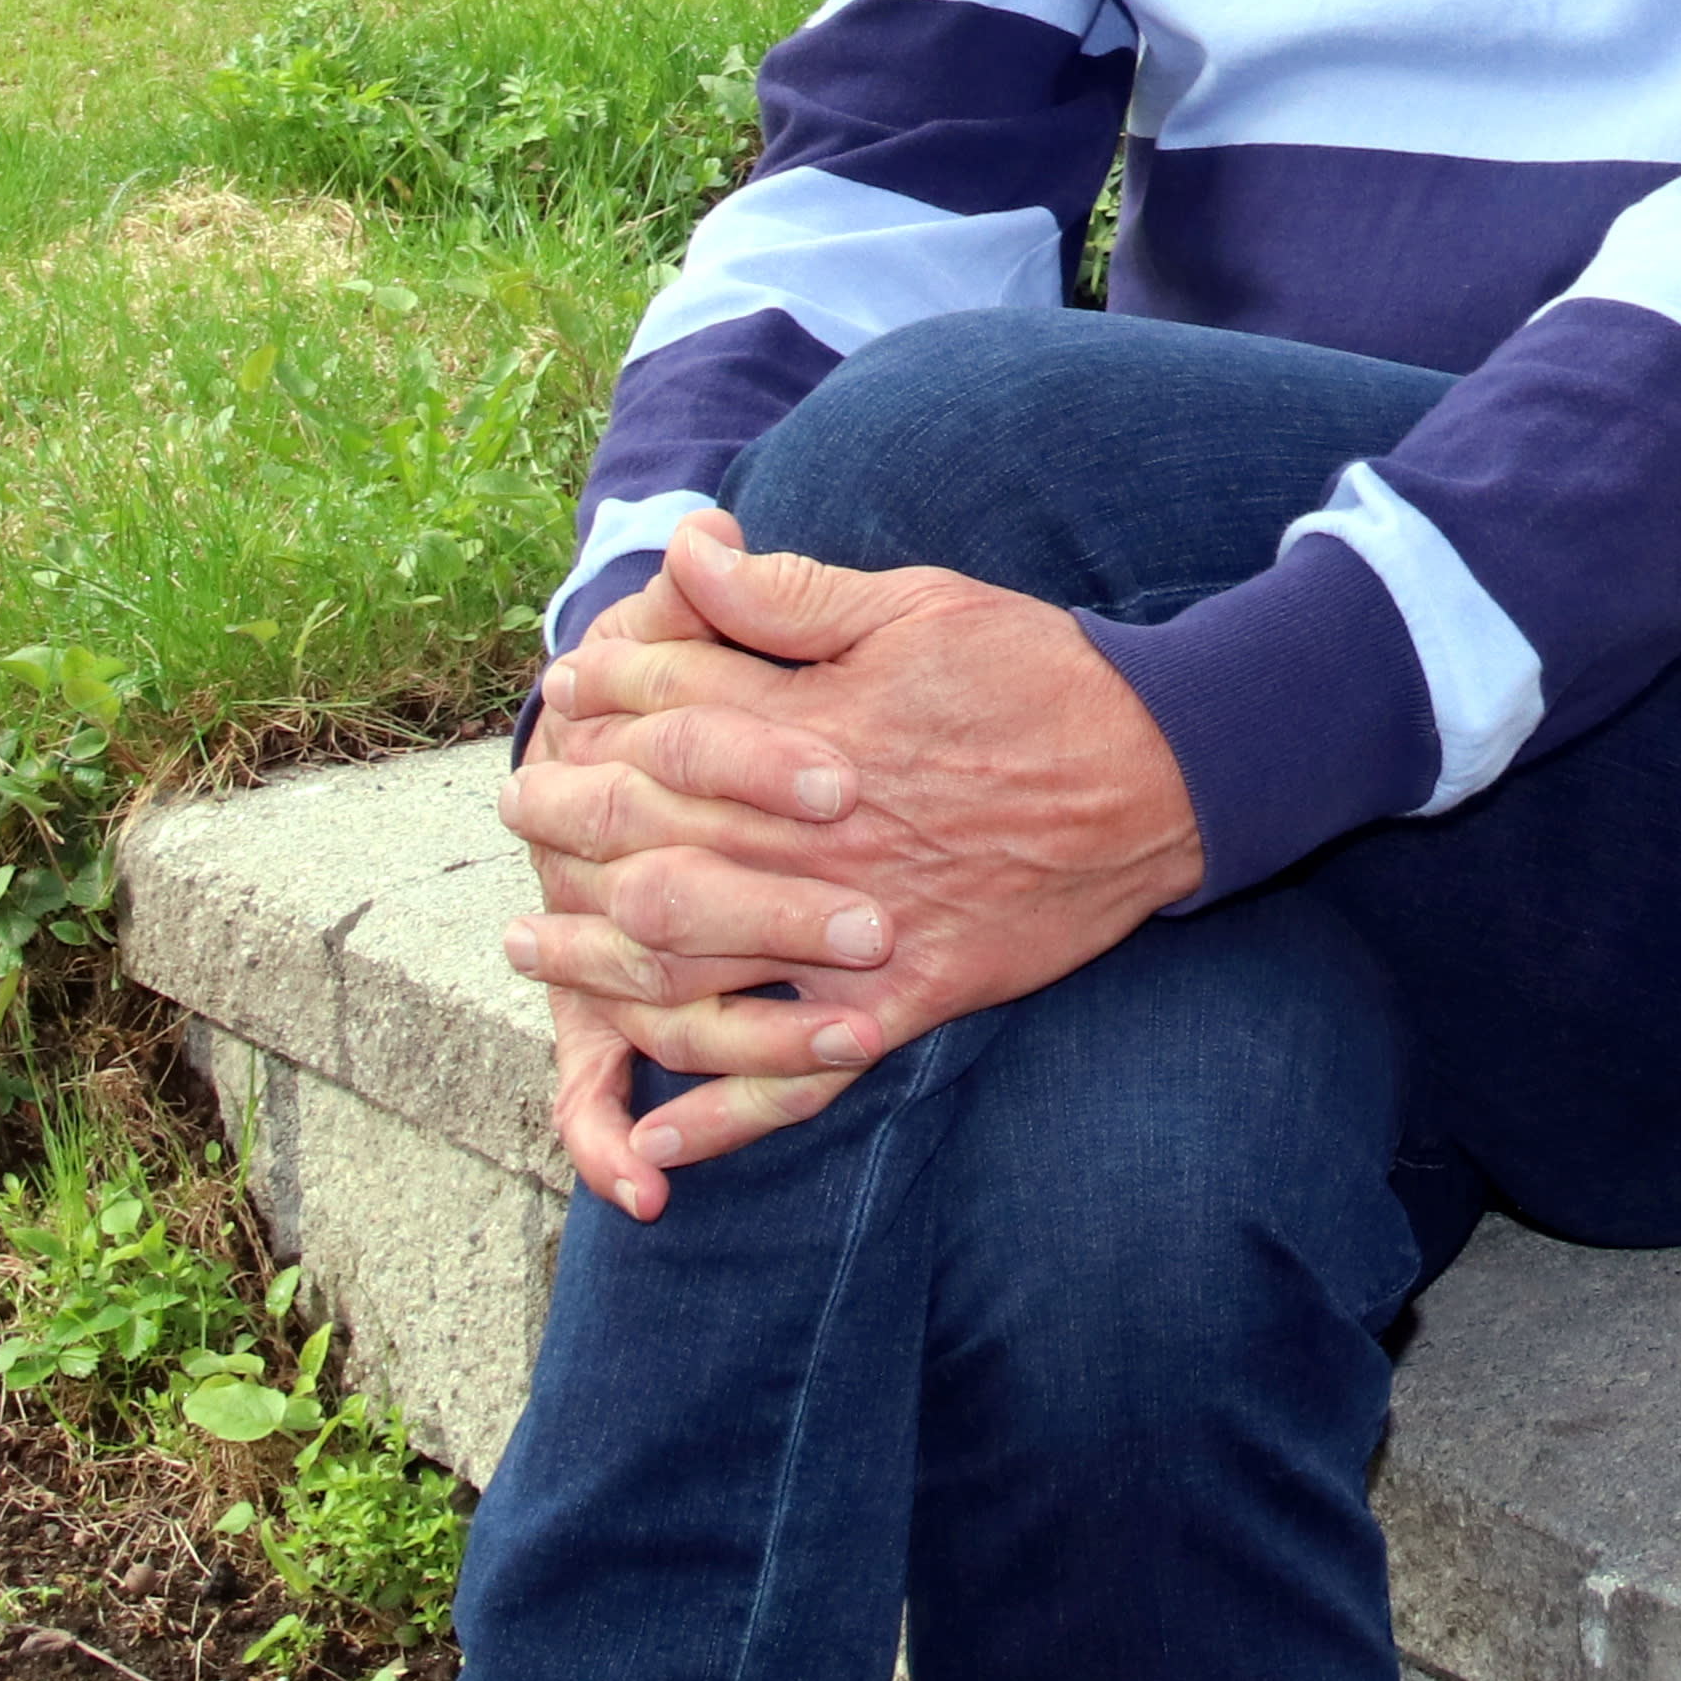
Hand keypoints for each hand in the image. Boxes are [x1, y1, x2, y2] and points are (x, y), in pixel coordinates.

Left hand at [503, 512, 1206, 1210]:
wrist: (1163, 773)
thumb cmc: (1038, 674)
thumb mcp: (916, 604)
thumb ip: (791, 592)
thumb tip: (688, 546)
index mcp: (815, 731)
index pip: (669, 715)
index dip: (604, 699)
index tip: (564, 691)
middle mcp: (816, 837)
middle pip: (651, 836)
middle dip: (568, 821)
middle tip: (517, 813)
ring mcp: (855, 929)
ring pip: (692, 961)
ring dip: (598, 959)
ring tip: (538, 944)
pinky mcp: (903, 1000)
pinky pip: (794, 1076)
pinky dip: (720, 1113)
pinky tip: (655, 1134)